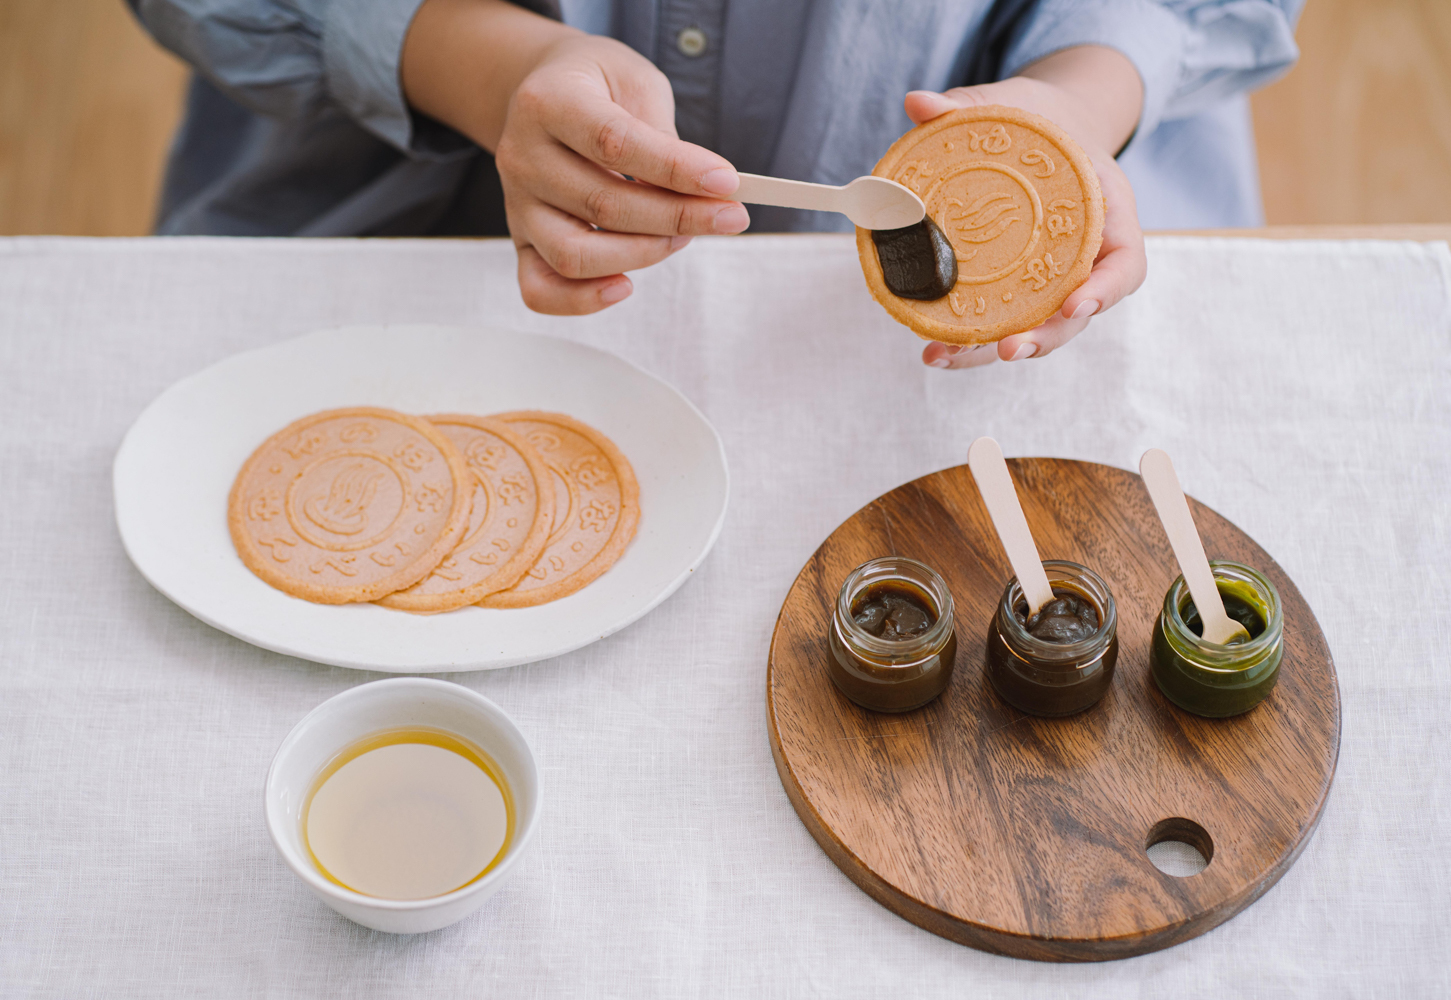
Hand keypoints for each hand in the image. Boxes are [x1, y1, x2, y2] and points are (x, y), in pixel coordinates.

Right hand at [403, 0, 746, 314]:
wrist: (544, 91)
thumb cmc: (597, 86)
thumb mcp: (635, 82)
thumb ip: (661, 133)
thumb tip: (702, 190)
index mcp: (548, 103)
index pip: (614, 143)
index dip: (675, 168)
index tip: (726, 182)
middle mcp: (523, 156)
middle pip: (603, 205)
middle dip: (677, 217)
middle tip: (728, 216)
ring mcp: (518, 205)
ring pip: (574, 255)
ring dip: (642, 255)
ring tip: (682, 238)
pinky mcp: (523, 240)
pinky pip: (540, 289)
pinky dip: (582, 300)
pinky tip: (624, 285)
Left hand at [904, 48, 1147, 368]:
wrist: (1040, 135)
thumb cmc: (1037, 123)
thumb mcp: (1012, 105)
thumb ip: (970, 104)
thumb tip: (916, 103)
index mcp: (1107, 213)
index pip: (1125, 263)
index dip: (1107, 289)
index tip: (1076, 303)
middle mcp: (1086, 258)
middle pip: (1076, 314)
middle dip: (1044, 337)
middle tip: (1007, 349)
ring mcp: (1052, 281)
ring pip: (1035, 329)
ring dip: (991, 351)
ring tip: (942, 357)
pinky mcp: (1017, 292)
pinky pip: (1001, 321)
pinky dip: (970, 342)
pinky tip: (933, 351)